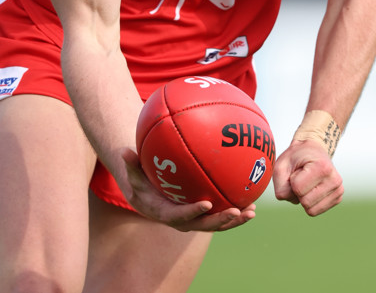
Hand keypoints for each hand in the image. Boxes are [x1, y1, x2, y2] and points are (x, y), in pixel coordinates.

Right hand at [121, 148, 255, 231]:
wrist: (147, 196)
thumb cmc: (140, 182)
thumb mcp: (133, 173)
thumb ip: (131, 164)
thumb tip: (124, 151)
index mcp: (165, 213)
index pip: (179, 217)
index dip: (193, 212)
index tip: (206, 204)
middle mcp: (182, 221)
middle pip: (203, 225)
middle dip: (220, 221)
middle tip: (236, 211)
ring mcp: (194, 219)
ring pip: (216, 224)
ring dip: (234, 220)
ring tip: (251, 212)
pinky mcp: (203, 215)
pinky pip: (220, 215)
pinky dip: (236, 212)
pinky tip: (251, 203)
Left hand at [273, 139, 343, 215]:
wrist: (313, 150)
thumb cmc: (296, 157)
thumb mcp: (281, 165)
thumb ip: (280, 186)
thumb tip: (293, 200)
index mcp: (322, 167)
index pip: (297, 189)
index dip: (291, 181)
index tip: (297, 170)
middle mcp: (335, 179)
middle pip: (305, 202)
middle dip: (297, 191)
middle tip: (302, 176)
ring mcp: (338, 190)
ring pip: (311, 210)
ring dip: (303, 197)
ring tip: (307, 182)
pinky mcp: (338, 198)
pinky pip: (316, 211)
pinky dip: (310, 201)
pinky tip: (313, 187)